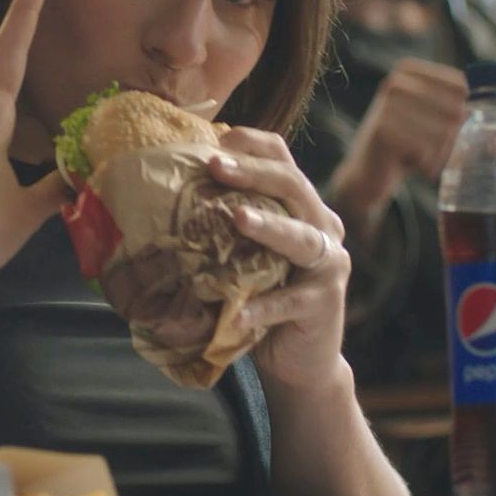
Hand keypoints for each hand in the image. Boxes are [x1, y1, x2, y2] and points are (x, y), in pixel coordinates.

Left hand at [207, 127, 350, 389]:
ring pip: (303, 238)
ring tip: (237, 219)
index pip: (283, 160)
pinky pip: (291, 301)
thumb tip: (166, 190)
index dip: (253, 145)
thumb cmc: (263, 293)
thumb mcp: (245, 252)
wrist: (299, 358)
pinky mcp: (325, 304)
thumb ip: (226, 222)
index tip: (216, 137)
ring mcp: (329, 265)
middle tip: (214, 165)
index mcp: (302, 206)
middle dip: (252, 172)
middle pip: (293, 186)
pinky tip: (237, 312)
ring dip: (269, 227)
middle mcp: (323, 226)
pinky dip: (263, 306)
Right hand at [328, 59, 465, 237]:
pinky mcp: (382, 131)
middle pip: (456, 110)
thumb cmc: (409, 146)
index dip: (476, 112)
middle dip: (458, 138)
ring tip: (427, 160)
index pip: (463, 86)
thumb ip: (471, 116)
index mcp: (409, 71)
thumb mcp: (436, 125)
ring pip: (444, 131)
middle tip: (444, 153)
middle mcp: (396, 82)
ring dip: (443, 154)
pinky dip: (428, 164)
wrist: (367, 175)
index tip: (474, 132)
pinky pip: (426, 149)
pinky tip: (415, 166)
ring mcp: (385, 105)